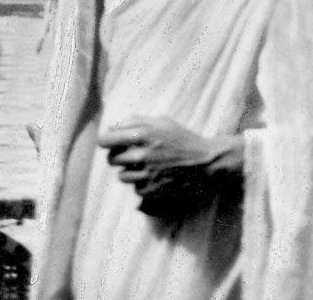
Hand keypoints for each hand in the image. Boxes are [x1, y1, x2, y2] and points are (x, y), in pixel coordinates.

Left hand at [97, 116, 241, 218]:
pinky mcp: (149, 190)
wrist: (207, 163)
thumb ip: (135, 121)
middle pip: (111, 159)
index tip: (112, 143)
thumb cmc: (184, 140)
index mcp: (142, 133)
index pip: (105, 140)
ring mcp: (145, 174)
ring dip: (132, 172)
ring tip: (150, 167)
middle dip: (121, 157)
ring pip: (121, 176)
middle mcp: (141, 154)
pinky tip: (159, 177)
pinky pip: (135, 188)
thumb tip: (110, 127)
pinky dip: (144, 184)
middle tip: (136, 155)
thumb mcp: (164, 122)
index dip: (107, 141)